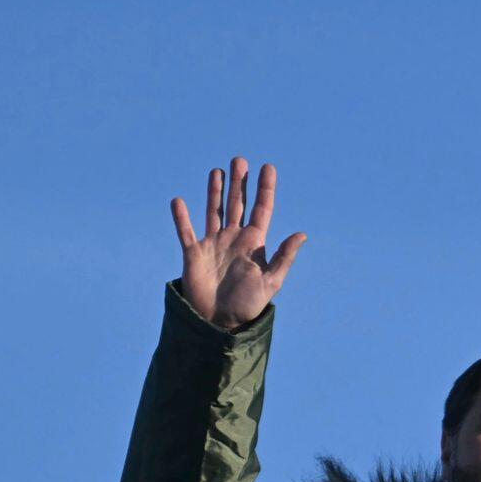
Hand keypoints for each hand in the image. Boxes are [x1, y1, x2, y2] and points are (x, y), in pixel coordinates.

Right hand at [171, 158, 306, 330]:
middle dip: (239, 183)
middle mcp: (234, 239)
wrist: (222, 321)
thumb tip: (301, 234)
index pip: (261, 210)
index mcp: (254, 243)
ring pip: (214, 211)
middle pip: (237, 204)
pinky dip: (181, 217)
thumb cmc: (250, 304)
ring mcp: (213, 244)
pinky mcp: (193, 253)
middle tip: (240, 160)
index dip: (265, 189)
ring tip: (218, 171)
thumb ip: (284, 256)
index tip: (268, 168)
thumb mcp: (271, 281)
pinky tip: (179, 201)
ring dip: (215, 191)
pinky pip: (185, 231)